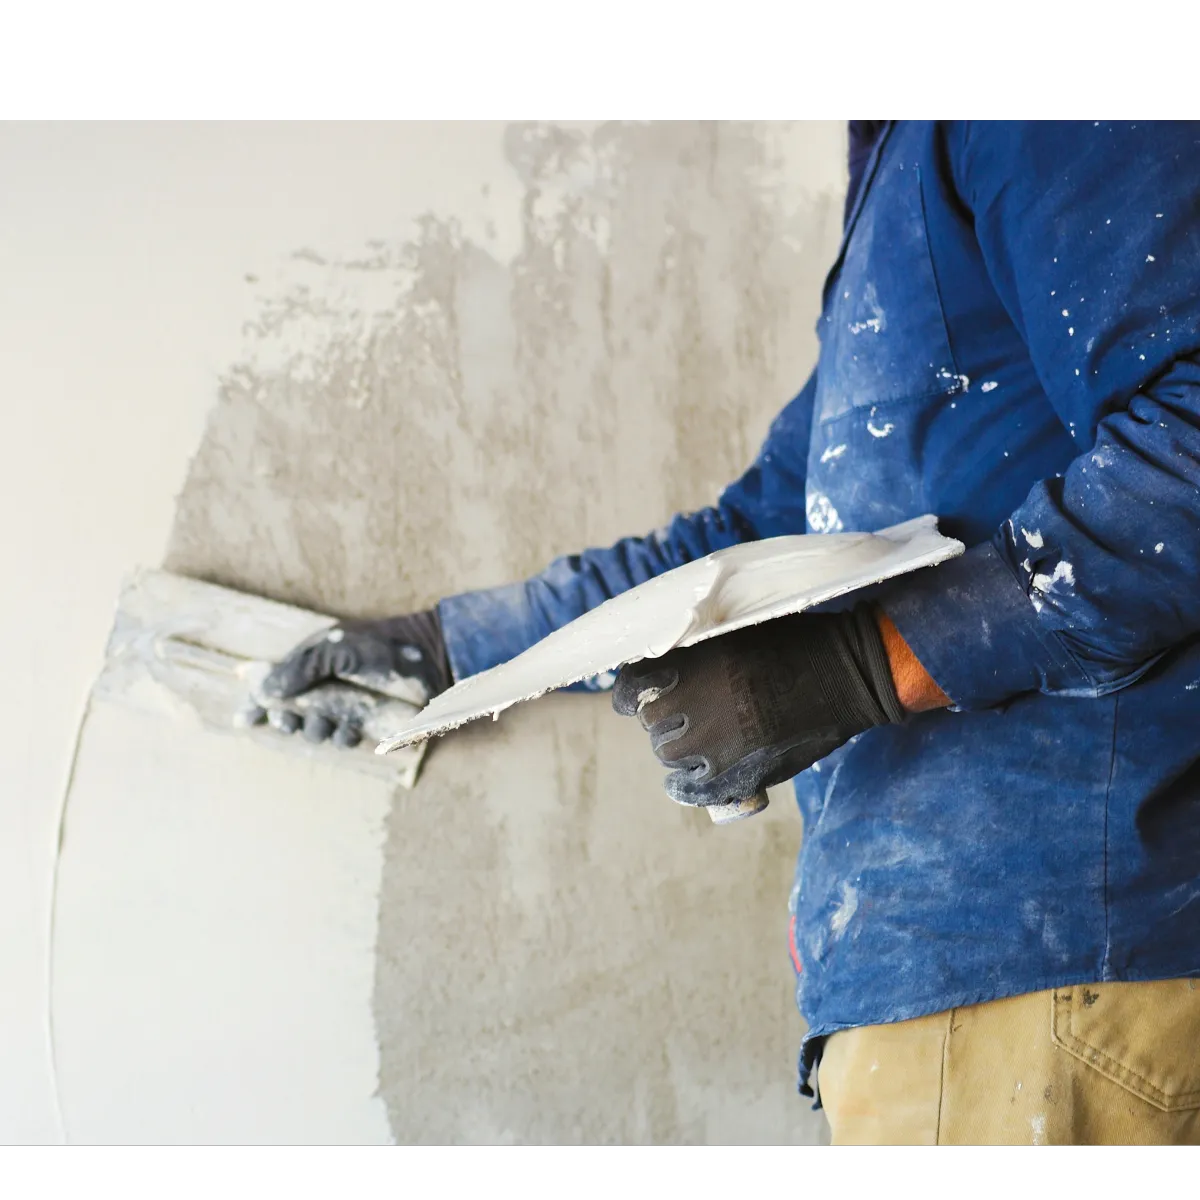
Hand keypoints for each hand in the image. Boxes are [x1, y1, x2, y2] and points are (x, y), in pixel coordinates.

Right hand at [250, 609, 451, 746]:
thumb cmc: (379, 646)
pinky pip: (342, 740)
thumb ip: (299, 667)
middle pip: (288, 714)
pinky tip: (348, 729)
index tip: (243, 719)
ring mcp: (344, 707)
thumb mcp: (334, 648)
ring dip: (314, 730)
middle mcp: (323, 688)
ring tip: (325, 720)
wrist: (427, 658)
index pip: (272, 688)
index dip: (255, 704)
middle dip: (285, 720)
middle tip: (291, 719)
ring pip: (314, 731)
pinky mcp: (365, 724)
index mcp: (310, 666)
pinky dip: (340, 738)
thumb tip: (265, 691)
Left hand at [611, 604, 908, 806]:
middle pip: (652, 722)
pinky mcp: (740, 772)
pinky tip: (685, 781)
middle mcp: (695, 704)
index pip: (633, 685)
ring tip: (701, 740)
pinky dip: (684, 786)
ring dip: (678, 749)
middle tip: (688, 714)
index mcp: (691, 663)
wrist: (848, 674)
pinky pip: (694, 789)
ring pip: (669, 755)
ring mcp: (716, 743)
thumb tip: (662, 668)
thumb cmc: (797, 642)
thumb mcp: (737, 630)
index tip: (634, 698)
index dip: (630, 694)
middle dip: (663, 719)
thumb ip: (697, 651)